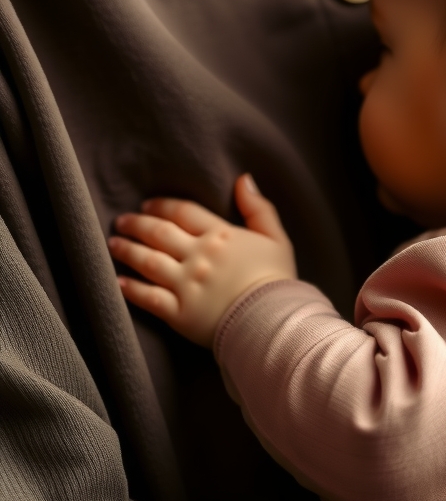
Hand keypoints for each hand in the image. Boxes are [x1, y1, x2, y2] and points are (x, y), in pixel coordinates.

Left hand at [109, 174, 295, 347]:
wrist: (274, 321)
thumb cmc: (278, 279)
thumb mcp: (277, 238)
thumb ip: (259, 208)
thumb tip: (242, 179)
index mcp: (221, 235)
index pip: (183, 212)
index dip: (163, 206)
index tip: (147, 204)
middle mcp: (199, 256)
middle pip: (159, 233)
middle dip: (137, 224)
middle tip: (122, 221)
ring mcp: (186, 284)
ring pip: (148, 261)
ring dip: (127, 250)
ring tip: (114, 244)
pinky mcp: (179, 312)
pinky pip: (148, 297)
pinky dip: (130, 288)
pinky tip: (117, 281)